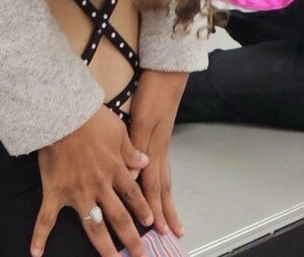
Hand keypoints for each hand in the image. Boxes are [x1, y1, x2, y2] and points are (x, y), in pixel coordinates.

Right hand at [33, 106, 151, 256]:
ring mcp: (77, 192)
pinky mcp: (55, 192)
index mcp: (115, 169)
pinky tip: (35, 252)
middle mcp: (99, 186)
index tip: (151, 223)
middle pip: (118, 217)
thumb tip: (145, 163)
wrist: (62, 114)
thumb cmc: (90, 118)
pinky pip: (46, 218)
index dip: (143, 209)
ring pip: (94, 226)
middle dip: (131, 239)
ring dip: (104, 247)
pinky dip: (39, 236)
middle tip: (140, 255)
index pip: (133, 195)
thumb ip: (130, 150)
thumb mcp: (117, 130)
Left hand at [128, 70, 187, 237]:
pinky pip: (162, 165)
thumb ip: (136, 148)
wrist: (167, 70)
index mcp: (153, 147)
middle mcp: (159, 149)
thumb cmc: (153, 91)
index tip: (156, 230)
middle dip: (165, 211)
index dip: (154, 208)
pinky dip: (162, 180)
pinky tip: (159, 183)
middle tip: (171, 233)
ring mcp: (161, 141)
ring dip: (167, 200)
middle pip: (162, 186)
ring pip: (164, 177)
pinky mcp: (159, 134)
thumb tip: (131, 178)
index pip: (152, 186)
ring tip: (172, 218)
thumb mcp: (142, 118)